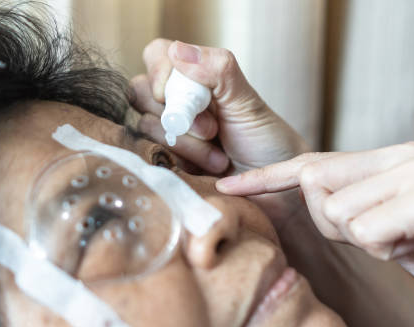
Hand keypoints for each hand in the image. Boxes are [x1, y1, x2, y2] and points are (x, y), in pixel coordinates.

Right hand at [130, 39, 309, 174]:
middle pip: (141, 92)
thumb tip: (177, 49)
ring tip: (220, 157)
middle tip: (214, 130)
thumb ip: (218, 70)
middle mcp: (175, 103)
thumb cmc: (266, 142)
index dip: (160, 73)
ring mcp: (167, 133)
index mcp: (195, 79)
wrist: (273, 190)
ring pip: (147, 128)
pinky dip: (184, 163)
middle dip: (179, 115)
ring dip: (189, 145)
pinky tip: (208, 170)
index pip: (156, 55)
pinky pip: (152, 156)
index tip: (183, 95)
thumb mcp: (247, 102)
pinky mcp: (164, 162)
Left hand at [216, 142, 413, 293]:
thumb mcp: (379, 227)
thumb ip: (344, 207)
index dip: (266, 177)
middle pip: (315, 182)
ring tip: (403, 241)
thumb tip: (300, 197)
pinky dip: (384, 249)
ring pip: (340, 211)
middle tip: (376, 237)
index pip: (312, 162)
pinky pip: (368, 229)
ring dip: (364, 240)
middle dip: (329, 221)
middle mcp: (404, 155)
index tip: (228, 187)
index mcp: (388, 158)